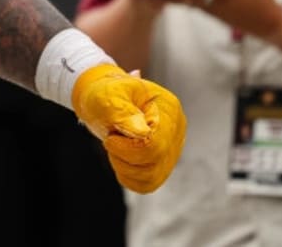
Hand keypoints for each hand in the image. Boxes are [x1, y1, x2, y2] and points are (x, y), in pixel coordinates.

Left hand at [72, 63, 185, 193]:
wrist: (105, 101)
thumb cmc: (107, 95)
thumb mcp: (108, 96)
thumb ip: (122, 112)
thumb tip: (142, 134)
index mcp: (169, 109)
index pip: (155, 144)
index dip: (128, 147)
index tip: (110, 137)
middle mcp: (176, 132)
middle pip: (154, 161)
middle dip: (123, 154)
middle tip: (111, 138)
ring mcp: (172, 150)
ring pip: (151, 177)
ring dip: (123, 166)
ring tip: (116, 145)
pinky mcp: (162, 165)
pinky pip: (147, 185)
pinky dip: (128, 176)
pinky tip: (120, 158)